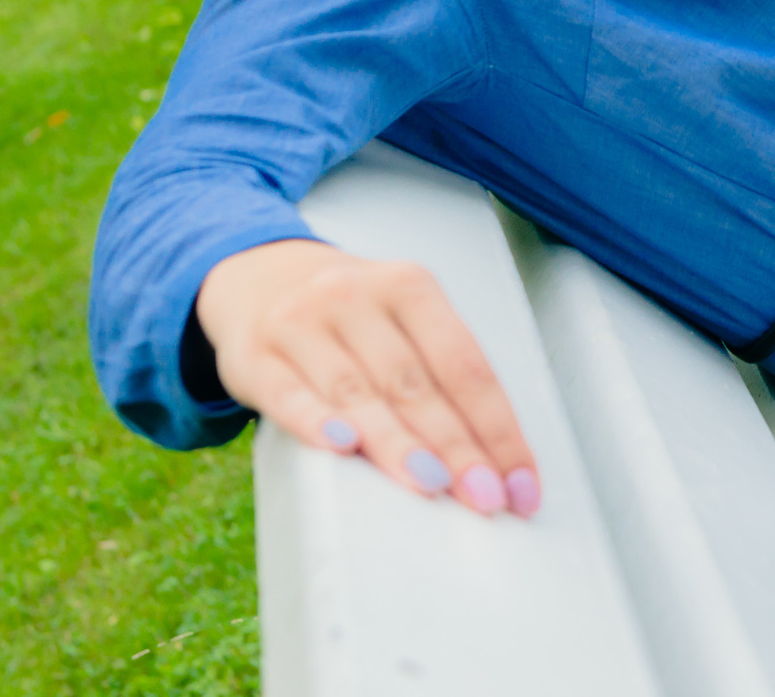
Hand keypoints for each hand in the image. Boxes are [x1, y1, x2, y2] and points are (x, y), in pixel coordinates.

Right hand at [195, 237, 538, 516]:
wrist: (258, 275)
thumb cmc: (353, 316)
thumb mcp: (401, 318)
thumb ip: (440, 374)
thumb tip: (492, 461)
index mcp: (409, 287)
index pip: (465, 365)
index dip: (496, 428)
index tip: (520, 484)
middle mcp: (355, 296)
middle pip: (415, 383)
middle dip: (456, 447)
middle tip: (485, 499)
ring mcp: (301, 322)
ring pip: (357, 391)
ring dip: (397, 444)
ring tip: (431, 485)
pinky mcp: (254, 356)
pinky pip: (289, 394)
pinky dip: (316, 421)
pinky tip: (341, 447)